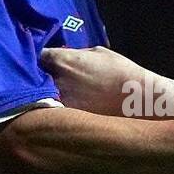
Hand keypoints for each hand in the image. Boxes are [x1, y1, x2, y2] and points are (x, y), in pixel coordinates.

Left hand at [40, 45, 157, 116]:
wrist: (138, 101)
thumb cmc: (122, 73)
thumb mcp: (99, 53)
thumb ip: (76, 54)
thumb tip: (66, 57)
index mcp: (62, 61)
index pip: (38, 56)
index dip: (42, 60)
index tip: (46, 63)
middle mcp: (55, 82)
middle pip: (36, 78)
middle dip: (41, 78)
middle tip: (50, 81)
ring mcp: (59, 103)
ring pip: (42, 98)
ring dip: (47, 97)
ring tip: (61, 97)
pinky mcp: (66, 121)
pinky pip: (54, 114)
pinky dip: (57, 112)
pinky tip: (67, 112)